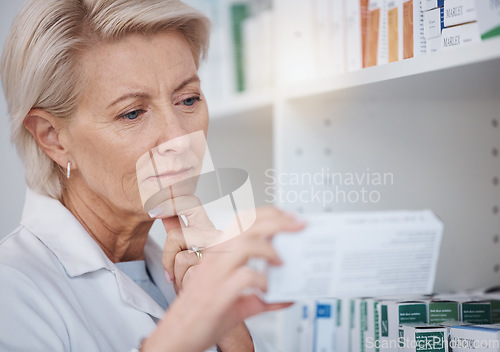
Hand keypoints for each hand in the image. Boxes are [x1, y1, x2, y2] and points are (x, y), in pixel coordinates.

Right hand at [143, 207, 305, 351]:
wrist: (179, 335)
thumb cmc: (203, 315)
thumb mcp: (237, 300)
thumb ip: (262, 296)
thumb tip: (287, 296)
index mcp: (218, 253)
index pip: (244, 221)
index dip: (269, 214)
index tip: (290, 217)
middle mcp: (216, 258)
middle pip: (248, 225)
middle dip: (277, 221)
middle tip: (298, 226)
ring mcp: (216, 274)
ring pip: (244, 244)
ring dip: (269, 249)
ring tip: (282, 262)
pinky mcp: (218, 293)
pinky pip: (244, 277)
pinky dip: (262, 281)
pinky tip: (268, 290)